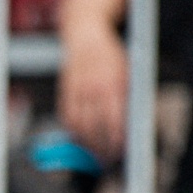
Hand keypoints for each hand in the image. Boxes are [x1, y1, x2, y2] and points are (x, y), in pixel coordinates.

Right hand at [56, 15, 128, 160]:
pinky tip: (80, 136)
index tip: (119, 150)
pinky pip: (67, 116)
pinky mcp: (65, 89)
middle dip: (100, 146)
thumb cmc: (111, 56)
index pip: (113, 119)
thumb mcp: (126, 73)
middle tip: (106, 158)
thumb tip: (127, 125)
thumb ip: (125, 98)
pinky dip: (73, 130)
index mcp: (112, 83)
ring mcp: (77, 89)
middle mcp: (93, 87)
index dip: (115, 138)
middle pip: (94, 126)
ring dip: (85, 142)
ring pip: (78, 124)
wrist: (86, 34)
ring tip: (93, 152)